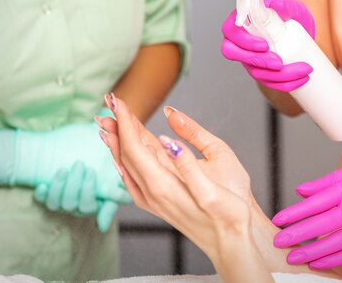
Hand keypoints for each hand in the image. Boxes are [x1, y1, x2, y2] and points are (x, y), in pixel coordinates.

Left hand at [0, 116, 131, 204]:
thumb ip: (113, 132)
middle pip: (86, 206)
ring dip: (67, 187)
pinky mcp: (50, 198)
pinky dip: (46, 194)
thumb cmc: (79, 141)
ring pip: (67, 205)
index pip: (109, 207)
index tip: (104, 204)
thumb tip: (113, 110)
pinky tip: (43, 183)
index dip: (107, 210)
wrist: (47, 145)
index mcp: (103, 190)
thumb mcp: (99, 136)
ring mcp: (68, 200)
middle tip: (82, 166)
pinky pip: (48, 203)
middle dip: (84, 187)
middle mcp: (86, 199)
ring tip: (65, 169)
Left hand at [33, 161, 119, 231]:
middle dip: (74, 183)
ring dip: (58, 186)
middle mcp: (76, 208)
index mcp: (93, 206)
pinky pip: (41, 200)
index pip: (87, 206)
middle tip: (79, 164)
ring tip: (63, 169)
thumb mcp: (117, 182)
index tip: (91, 170)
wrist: (92, 159)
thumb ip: (116, 199)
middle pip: (70, 203)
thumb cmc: (107, 171)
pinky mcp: (48, 196)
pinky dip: (41, 194)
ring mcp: (61, 203)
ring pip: (55, 203)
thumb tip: (102, 227)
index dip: (88, 190)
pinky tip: (42, 185)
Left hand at [97, 97, 252, 254]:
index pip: (135, 145)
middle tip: (110, 101)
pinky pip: (132, 177)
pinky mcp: (158, 203)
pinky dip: (123, 160)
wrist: (232, 241)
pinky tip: (121, 155)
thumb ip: (189, 152)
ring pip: (127, 165)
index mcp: (164, 182)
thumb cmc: (230, 206)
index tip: (118, 100)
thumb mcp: (217, 174)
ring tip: (109, 121)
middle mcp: (152, 192)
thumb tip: (168, 131)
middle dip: (117, 125)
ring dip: (117, 140)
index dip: (125, 120)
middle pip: (126, 152)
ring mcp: (152, 200)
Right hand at [221, 0, 315, 91]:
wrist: (302, 32)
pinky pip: (268, 82)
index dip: (244, 41)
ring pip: (255, 72)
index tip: (265, 45)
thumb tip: (277, 6)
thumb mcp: (292, 8)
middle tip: (280, 63)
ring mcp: (248, 59)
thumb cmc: (291, 16)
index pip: (230, 31)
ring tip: (303, 69)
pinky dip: (286, 84)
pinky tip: (302, 80)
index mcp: (242, 21)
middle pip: (236, 56)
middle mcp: (240, 42)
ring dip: (278, 76)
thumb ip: (285, 6)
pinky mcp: (260, 71)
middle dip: (258, 62)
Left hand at [272, 161, 341, 268]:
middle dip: (297, 234)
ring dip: (311, 252)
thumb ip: (322, 184)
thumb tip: (299, 191)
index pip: (315, 203)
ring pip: (333, 243)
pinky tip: (315, 263)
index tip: (278, 219)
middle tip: (278, 240)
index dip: (295, 212)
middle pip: (321, 224)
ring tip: (292, 256)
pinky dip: (331, 260)